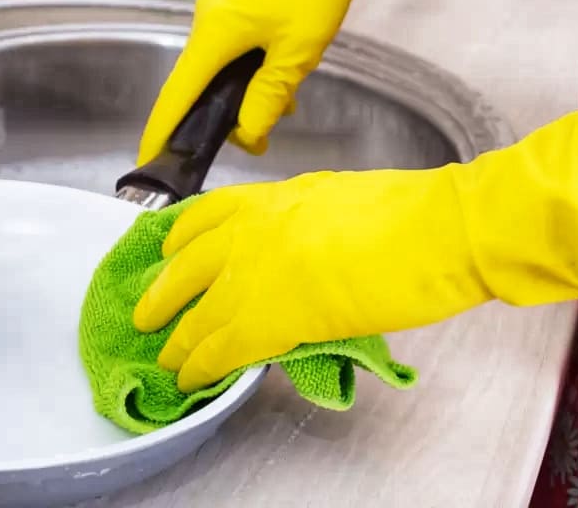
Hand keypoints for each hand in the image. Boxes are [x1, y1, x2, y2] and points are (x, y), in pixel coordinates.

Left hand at [134, 110, 577, 391]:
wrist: (431, 232)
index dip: (179, 238)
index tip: (166, 250)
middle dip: (162, 294)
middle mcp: (248, 232)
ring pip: (196, 314)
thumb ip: (303, 220)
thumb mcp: (338, 199)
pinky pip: (219, 348)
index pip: (204, 214)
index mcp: (269, 199)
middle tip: (147, 313)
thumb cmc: (407, 212)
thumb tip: (297, 244)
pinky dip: (200, 366)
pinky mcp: (267, 319)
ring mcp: (253, 274)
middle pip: (185, 268)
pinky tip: (190, 377)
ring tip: (164, 356)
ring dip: (177, 340)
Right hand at [136, 0, 501, 165]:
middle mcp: (205, 23)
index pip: (177, 95)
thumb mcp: (298, 52)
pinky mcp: (233, 4)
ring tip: (283, 109)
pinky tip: (283, 79)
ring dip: (246, 94)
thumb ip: (268, 97)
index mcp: (213, 36)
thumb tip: (246, 136)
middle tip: (258, 140)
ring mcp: (217, 11)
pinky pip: (231, 50)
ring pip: (220, 69)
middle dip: (222, 119)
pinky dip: (251, 72)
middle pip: (199, 86)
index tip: (149, 161)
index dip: (161, 132)